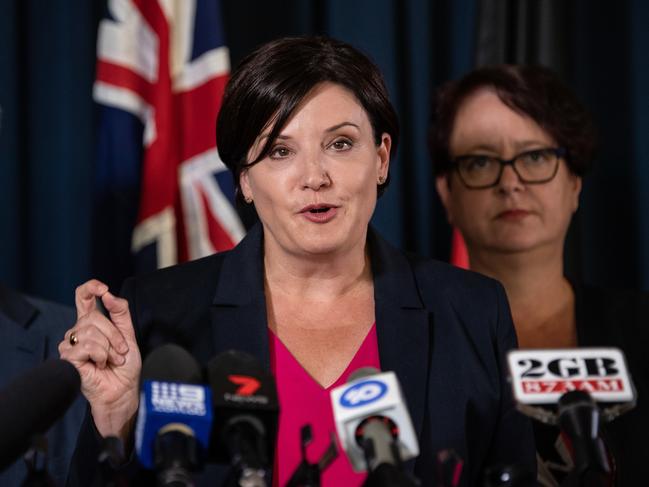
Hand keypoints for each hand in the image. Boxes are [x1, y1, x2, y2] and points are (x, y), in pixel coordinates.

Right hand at [59, 279, 141, 440]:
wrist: (122, 390)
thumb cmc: (124, 365)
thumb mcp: (128, 334)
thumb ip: (120, 312)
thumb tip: (108, 294)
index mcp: (92, 324)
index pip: (82, 298)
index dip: (90, 288)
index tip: (102, 288)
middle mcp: (78, 331)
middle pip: (93, 317)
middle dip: (114, 334)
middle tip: (121, 351)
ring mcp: (70, 345)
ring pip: (91, 331)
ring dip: (109, 347)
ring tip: (112, 359)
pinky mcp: (67, 358)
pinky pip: (87, 346)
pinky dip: (101, 355)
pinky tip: (101, 365)